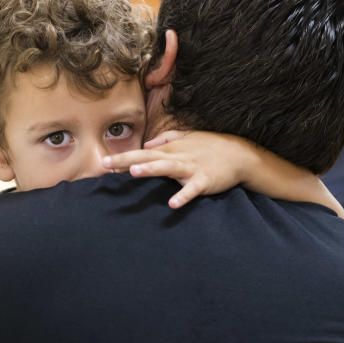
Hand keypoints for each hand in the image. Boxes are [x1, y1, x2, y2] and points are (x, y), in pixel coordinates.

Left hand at [102, 130, 253, 207]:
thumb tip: (146, 143)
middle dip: (127, 160)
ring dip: (151, 169)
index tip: (103, 162)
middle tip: (106, 164)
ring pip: (167, 167)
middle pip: (148, 157)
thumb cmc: (211, 147)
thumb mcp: (188, 138)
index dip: (123, 157)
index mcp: (171, 150)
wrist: (240, 154)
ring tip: (134, 172)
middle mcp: (177, 157)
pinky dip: (183, 195)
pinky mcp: (204, 180)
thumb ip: (166, 139)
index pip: (142, 152)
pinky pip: (191, 189)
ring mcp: (190, 168)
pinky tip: (172, 204)